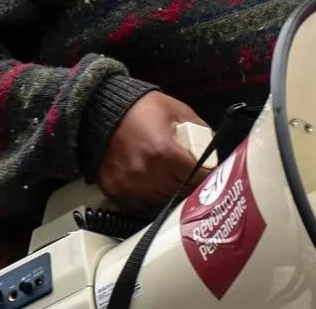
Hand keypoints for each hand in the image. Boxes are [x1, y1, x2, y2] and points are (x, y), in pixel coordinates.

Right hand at [96, 92, 210, 203]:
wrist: (101, 111)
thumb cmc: (142, 109)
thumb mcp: (177, 110)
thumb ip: (200, 130)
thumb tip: (214, 151)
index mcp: (164, 152)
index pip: (196, 176)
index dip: (207, 175)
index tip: (210, 173)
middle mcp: (147, 173)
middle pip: (181, 192)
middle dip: (191, 185)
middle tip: (195, 179)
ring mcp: (130, 186)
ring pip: (163, 203)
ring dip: (172, 194)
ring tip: (176, 182)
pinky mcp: (116, 192)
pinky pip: (141, 207)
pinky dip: (152, 200)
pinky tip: (157, 188)